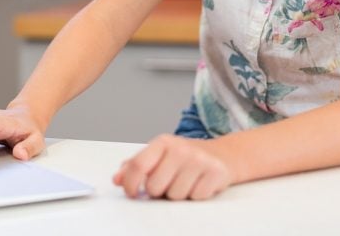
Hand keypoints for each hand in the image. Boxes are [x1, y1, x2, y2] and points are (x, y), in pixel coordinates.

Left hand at [112, 134, 232, 200]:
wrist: (222, 154)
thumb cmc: (184, 157)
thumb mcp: (159, 155)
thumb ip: (135, 166)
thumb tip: (117, 179)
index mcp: (162, 142)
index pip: (138, 165)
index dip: (130, 183)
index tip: (132, 192)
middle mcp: (180, 148)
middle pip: (155, 186)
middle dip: (158, 191)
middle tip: (167, 182)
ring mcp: (199, 160)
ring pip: (174, 196)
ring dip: (177, 194)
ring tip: (184, 181)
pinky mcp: (215, 173)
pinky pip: (195, 198)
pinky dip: (195, 195)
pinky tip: (198, 183)